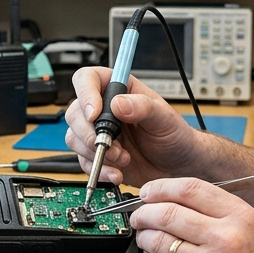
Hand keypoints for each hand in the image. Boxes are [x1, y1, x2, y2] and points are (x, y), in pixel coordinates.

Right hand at [64, 67, 203, 184]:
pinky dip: (98, 169)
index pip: (88, 79)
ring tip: (122, 159)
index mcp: (119, 89)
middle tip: (110, 145)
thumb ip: (143, 108)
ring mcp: (99, 133)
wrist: (179, 167)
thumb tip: (119, 104)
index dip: (86, 94)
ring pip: (74, 138)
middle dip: (90, 133)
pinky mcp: (98, 155)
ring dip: (95, 152)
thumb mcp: (165, 118)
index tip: (94, 114)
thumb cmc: (175, 136)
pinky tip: (116, 173)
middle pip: (75, 112)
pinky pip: (83, 161)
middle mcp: (104, 109)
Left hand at [130, 177, 253, 252]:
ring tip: (145, 237)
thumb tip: (177, 202)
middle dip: (144, 213)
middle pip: (167, 212)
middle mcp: (225, 239)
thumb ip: (221, 214)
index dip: (161, 187)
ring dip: (144, 237)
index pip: (190, 188)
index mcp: (242, 218)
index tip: (149, 191)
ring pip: (158, 241)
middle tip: (139, 216)